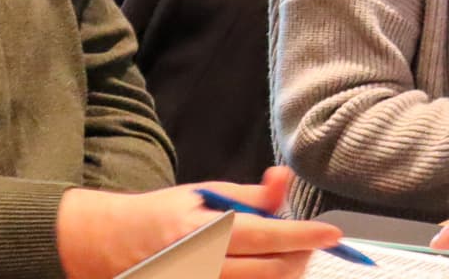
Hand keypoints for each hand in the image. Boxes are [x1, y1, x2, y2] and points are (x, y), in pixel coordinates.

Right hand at [56, 166, 343, 278]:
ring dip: (288, 270)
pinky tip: (267, 266)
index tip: (333, 233)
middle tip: (311, 239)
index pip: (267, 236)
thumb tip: (285, 179)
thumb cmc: (164, 216)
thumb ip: (251, 194)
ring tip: (288, 251)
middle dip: (302, 254)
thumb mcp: (205, 195)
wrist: (115, 248)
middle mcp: (204, 266)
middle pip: (273, 269)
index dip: (305, 235)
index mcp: (205, 232)